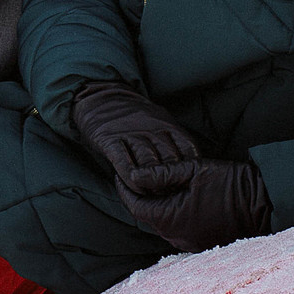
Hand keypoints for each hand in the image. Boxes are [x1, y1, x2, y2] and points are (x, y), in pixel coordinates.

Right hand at [68, 81, 201, 187]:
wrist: (101, 97)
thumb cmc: (133, 116)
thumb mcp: (160, 120)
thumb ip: (175, 139)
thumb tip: (192, 165)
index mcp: (167, 125)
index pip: (188, 150)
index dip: (191, 170)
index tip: (189, 183)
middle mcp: (151, 129)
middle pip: (170, 160)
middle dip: (173, 180)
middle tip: (173, 196)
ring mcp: (131, 133)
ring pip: (149, 163)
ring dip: (154, 183)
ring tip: (155, 196)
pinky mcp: (110, 139)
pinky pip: (123, 162)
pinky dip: (131, 178)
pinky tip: (134, 188)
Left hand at [118, 157, 271, 252]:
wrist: (266, 204)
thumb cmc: (231, 184)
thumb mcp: (193, 170)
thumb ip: (160, 173)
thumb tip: (132, 174)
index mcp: (170, 219)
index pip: (134, 205)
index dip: (124, 188)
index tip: (121, 172)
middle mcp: (177, 237)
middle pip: (147, 215)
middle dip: (140, 195)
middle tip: (137, 174)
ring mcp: (190, 243)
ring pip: (162, 222)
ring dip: (157, 204)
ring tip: (158, 183)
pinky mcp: (201, 244)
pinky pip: (177, 229)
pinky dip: (172, 213)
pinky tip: (179, 197)